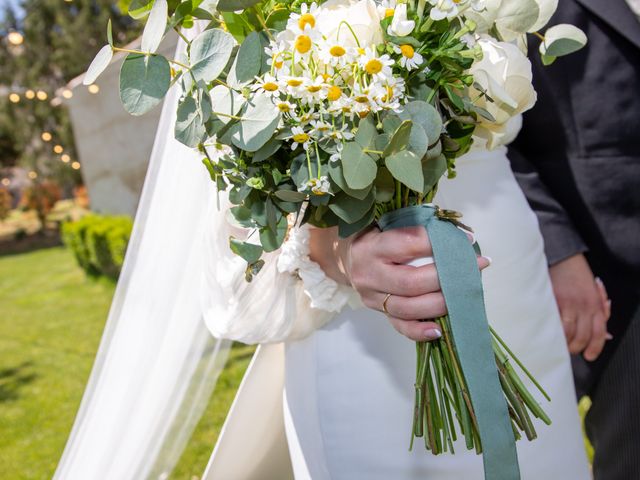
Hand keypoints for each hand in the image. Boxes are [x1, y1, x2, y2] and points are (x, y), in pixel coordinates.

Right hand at [309, 226, 489, 341]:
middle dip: (446, 277)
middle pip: (411, 282)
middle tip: (473, 269)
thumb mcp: (388, 224)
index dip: (439, 243)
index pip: (408, 244)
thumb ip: (415, 228)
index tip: (466, 241)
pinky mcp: (378, 313)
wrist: (347, 258)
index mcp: (372, 247)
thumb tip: (457, 237)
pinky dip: (420, 331)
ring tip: (463, 295)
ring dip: (440, 304)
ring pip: (408, 308)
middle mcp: (369, 274)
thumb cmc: (376, 237)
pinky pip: (400, 327)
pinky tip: (439, 329)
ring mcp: (372, 298)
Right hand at [549, 253, 611, 360]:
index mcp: (596, 305)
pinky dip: (552, 330)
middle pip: (583, 336)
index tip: (589, 356)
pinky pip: (553, 322)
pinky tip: (549, 332)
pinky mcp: (554, 301)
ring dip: (563, 341)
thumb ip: (601, 314)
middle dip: (576, 347)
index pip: (599, 333)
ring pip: (568, 332)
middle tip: (569, 349)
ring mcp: (569, 304)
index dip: (595, 348)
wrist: (563, 258)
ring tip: (557, 342)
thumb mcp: (595, 295)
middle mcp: (585, 306)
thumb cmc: (577, 276)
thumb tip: (607, 336)